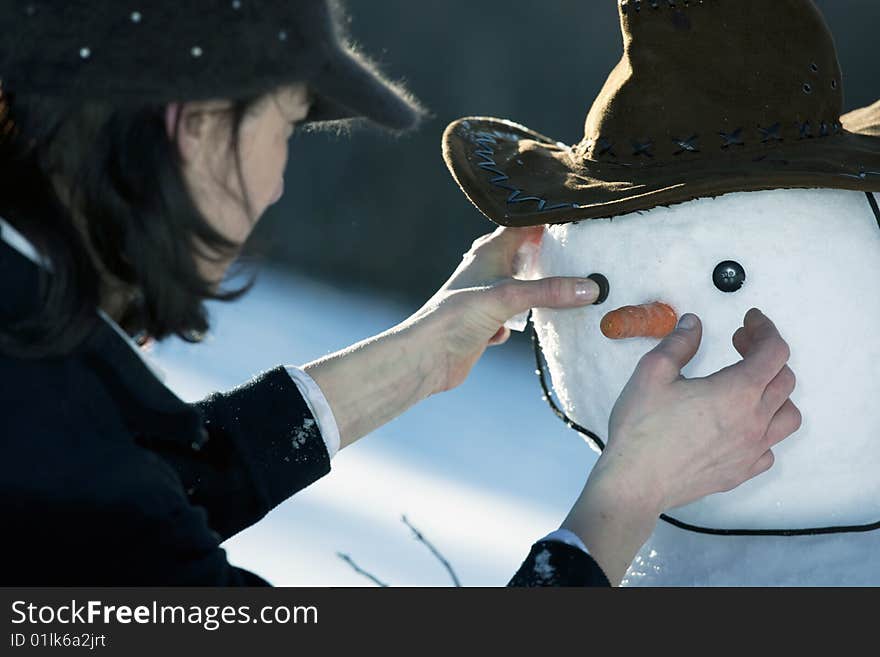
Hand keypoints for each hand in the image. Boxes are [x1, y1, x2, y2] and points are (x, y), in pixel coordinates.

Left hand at [304, 225, 599, 448]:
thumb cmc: (456, 316)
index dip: (551, 220)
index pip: (526, 224)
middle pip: (527, 254)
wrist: (427, 357)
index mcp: (490, 251)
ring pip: (524, 287)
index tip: (583, 220)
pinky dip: (527, 319)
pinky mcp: (487, 324)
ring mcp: (488, 297)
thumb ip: (549, 291)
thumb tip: (591, 288)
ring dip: (543, 291)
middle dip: (553, 255)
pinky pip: (516, 316)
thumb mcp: (508, 297)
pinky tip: (542, 324)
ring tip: (575, 288)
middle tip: (587, 255)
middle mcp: (489, 270)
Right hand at [561, 309, 800, 583]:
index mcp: (738, 391)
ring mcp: (752, 450)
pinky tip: (739, 423)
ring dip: (775, 392)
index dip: (766, 329)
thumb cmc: (642, 427)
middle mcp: (754, 420)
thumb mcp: (653, 371)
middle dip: (766, 354)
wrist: (636, 481)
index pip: (774, 352)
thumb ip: (679, 342)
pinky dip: (764, 428)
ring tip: (748, 385)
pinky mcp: (742, 471)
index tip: (749, 320)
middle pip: (785, 379)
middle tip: (738, 344)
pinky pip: (770, 446)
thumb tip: (693, 323)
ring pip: (788, 415)